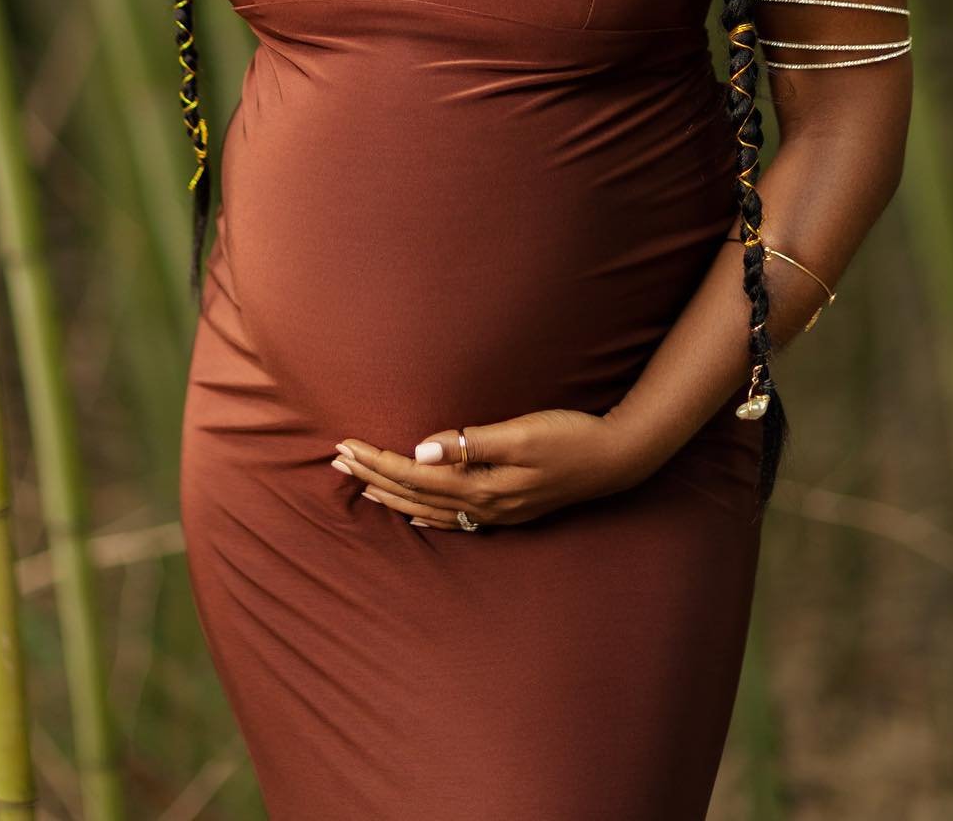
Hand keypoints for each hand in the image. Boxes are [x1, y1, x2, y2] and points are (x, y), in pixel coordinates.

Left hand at [331, 407, 653, 530]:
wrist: (616, 459)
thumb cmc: (570, 436)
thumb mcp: (522, 433)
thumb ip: (472, 443)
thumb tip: (421, 451)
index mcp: (482, 484)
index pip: (414, 474)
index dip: (377, 461)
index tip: (345, 447)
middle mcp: (484, 504)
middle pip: (414, 493)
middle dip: (373, 476)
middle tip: (336, 461)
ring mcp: (497, 511)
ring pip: (430, 508)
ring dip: (392, 494)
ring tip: (360, 484)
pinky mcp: (509, 508)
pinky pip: (454, 517)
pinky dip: (426, 514)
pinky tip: (412, 512)